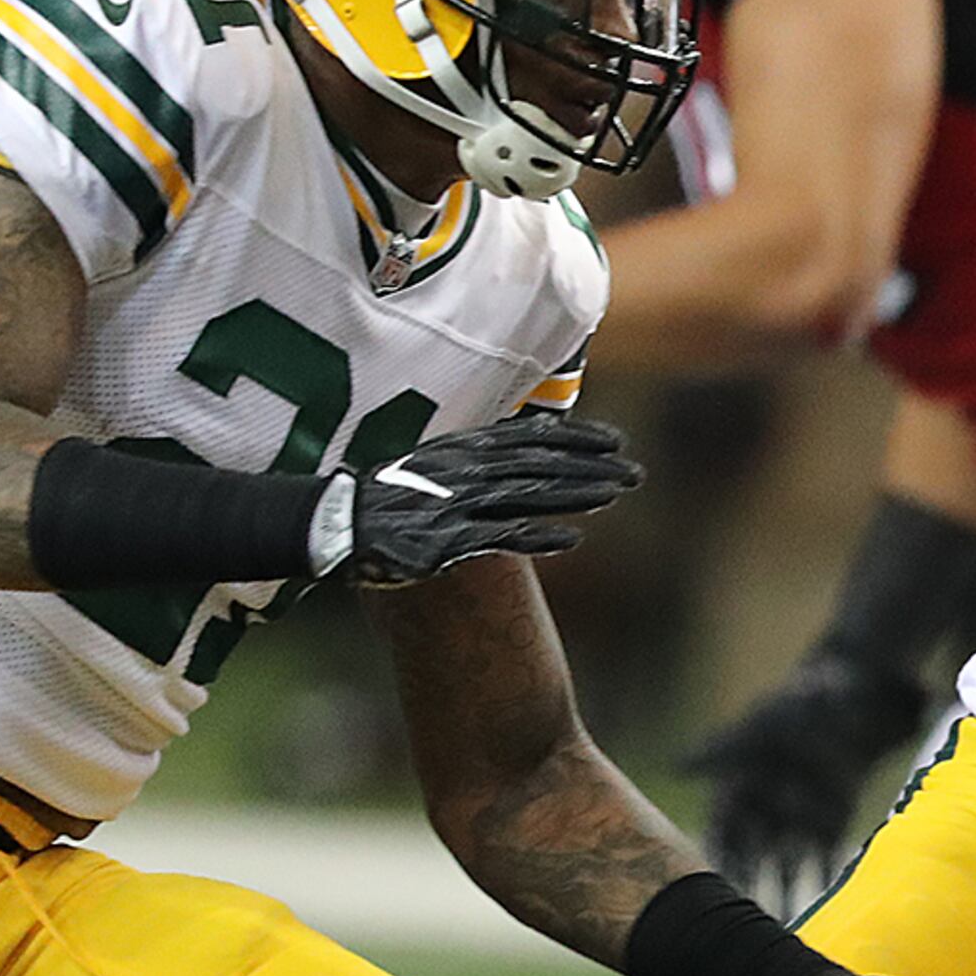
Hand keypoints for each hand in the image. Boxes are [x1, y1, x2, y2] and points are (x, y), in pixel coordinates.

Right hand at [315, 410, 643, 584]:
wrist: (338, 523)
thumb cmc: (389, 496)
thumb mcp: (438, 464)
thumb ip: (481, 457)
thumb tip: (527, 449)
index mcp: (463, 448)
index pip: (530, 437)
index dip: (576, 439)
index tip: (615, 441)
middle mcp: (465, 470)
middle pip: (541, 464)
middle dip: (592, 468)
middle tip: (636, 471)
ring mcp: (457, 503)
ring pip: (529, 494)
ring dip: (576, 495)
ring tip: (617, 494)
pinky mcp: (447, 538)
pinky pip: (500, 535)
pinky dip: (538, 536)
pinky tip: (573, 537)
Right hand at [684, 650, 931, 916]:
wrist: (857, 691)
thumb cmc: (802, 703)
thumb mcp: (763, 724)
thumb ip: (724, 749)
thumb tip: (675, 766)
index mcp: (740, 782)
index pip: (719, 830)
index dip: (713, 858)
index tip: (703, 888)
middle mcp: (765, 805)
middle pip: (748, 855)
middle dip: (742, 887)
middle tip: (732, 923)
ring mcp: (798, 814)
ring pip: (783, 862)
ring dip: (780, 891)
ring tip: (773, 926)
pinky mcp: (833, 819)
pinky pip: (823, 856)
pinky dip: (821, 880)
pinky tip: (821, 908)